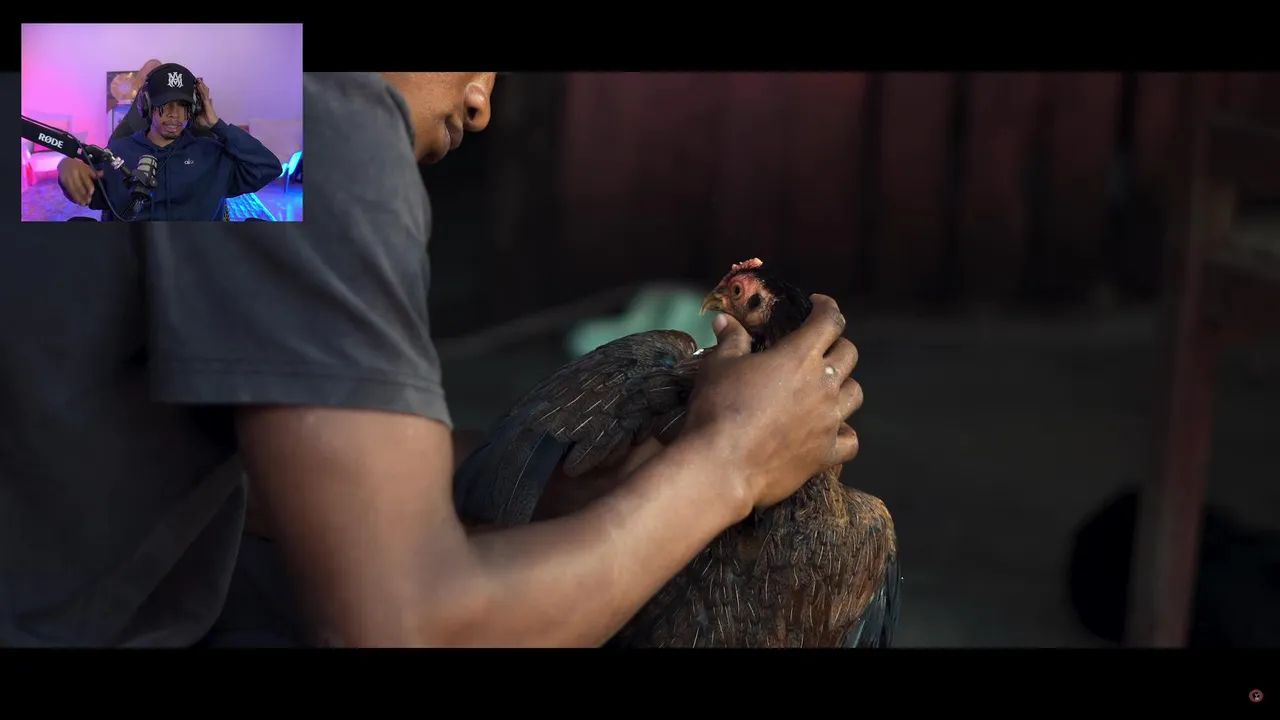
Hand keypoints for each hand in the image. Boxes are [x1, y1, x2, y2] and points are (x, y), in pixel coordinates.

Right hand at [57, 157, 102, 206]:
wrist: (64, 163)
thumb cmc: (79, 167)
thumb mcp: (86, 167)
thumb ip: (94, 173)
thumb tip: (102, 174)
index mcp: (80, 169)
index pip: (85, 178)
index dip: (88, 186)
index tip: (91, 193)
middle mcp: (73, 174)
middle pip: (78, 185)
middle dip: (83, 194)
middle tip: (88, 201)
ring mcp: (67, 178)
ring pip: (72, 189)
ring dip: (78, 197)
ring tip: (83, 204)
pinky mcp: (63, 182)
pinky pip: (68, 190)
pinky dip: (72, 197)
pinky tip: (76, 201)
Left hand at [194, 78, 217, 127]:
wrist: (211, 125)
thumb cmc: (205, 122)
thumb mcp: (196, 117)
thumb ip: (193, 114)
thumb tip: (188, 113)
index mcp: (202, 104)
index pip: (199, 95)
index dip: (197, 90)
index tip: (194, 85)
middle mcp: (204, 101)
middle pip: (202, 92)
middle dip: (199, 86)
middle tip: (196, 79)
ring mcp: (206, 101)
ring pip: (203, 92)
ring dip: (201, 85)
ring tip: (198, 79)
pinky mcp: (207, 102)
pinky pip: (204, 94)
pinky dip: (202, 89)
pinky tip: (200, 85)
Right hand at [684, 294, 861, 510]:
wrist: (721, 466)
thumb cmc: (718, 408)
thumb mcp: (718, 366)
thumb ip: (731, 340)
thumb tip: (725, 321)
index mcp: (800, 356)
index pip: (829, 321)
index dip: (827, 307)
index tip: (818, 304)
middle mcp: (823, 385)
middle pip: (848, 354)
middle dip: (836, 344)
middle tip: (819, 347)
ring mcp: (829, 421)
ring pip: (855, 394)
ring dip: (843, 385)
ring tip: (826, 387)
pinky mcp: (826, 454)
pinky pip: (851, 440)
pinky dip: (844, 431)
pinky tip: (832, 430)